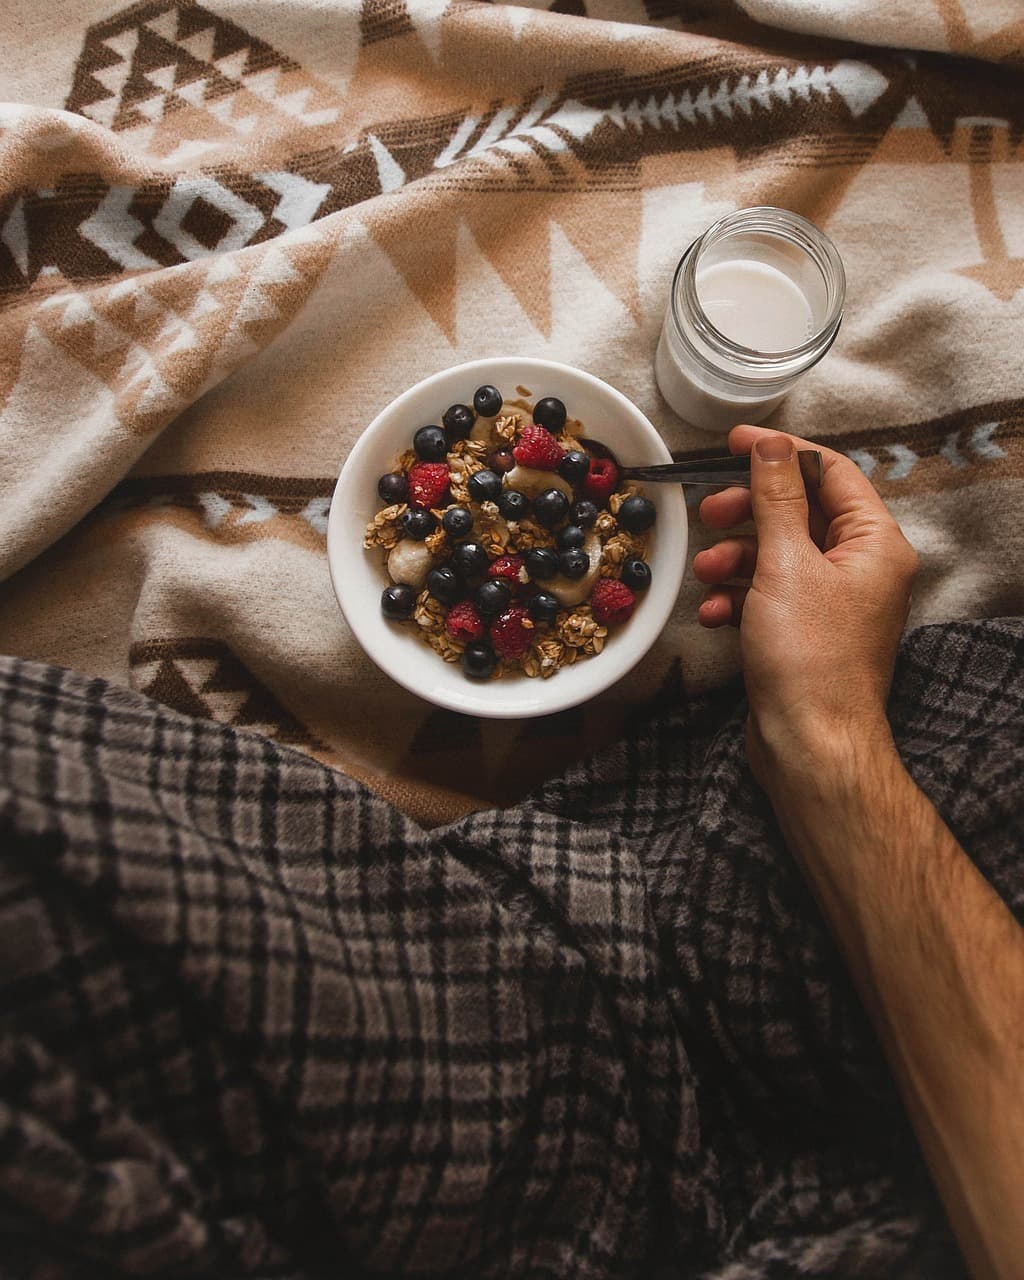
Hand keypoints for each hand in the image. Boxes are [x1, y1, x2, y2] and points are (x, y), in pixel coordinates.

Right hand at [692, 425, 918, 787]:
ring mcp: (833, 602)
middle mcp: (861, 568)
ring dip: (735, 558)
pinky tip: (715, 613)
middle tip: (708, 511)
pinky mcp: (805, 631)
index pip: (831, 472)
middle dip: (748, 512)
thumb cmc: (810, 659)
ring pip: (778, 555)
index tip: (734, 443)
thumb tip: (770, 446)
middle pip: (799, 512)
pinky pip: (769, 595)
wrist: (810, 744)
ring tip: (706, 571)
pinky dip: (738, 597)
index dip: (781, 452)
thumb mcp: (786, 565)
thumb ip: (776, 498)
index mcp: (875, 543)